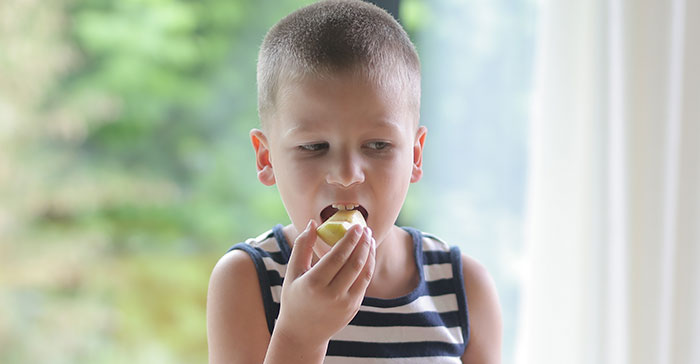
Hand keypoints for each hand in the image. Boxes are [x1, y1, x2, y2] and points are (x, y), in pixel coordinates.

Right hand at [273, 220, 375, 349]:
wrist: (302, 333)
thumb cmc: (294, 298)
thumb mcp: (292, 272)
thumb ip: (301, 246)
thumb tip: (312, 223)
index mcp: (314, 284)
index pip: (338, 257)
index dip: (350, 240)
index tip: (356, 226)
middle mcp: (332, 295)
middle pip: (354, 263)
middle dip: (363, 243)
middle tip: (365, 228)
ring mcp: (345, 303)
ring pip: (364, 273)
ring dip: (369, 253)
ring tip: (369, 238)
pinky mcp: (354, 307)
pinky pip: (365, 283)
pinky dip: (368, 266)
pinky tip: (367, 254)